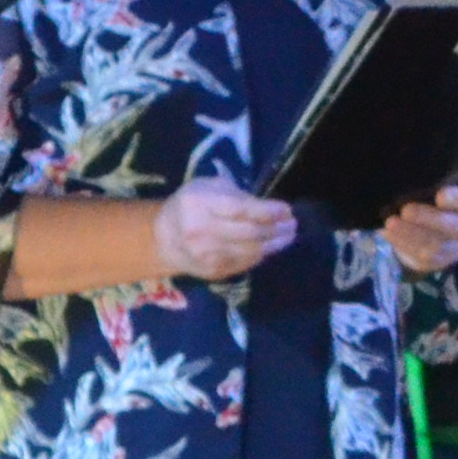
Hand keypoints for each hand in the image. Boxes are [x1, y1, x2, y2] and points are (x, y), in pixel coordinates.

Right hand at [151, 179, 297, 282]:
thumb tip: (268, 206)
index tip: (286, 209)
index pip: (240, 209)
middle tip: (293, 224)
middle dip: (276, 229)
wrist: (164, 238)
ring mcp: (206, 255)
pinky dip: (261, 254)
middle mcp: (201, 231)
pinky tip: (271, 246)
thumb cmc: (191, 205)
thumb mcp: (207, 186)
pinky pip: (245, 263)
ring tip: (288, 235)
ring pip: (250, 251)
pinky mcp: (212, 271)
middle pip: (249, 233)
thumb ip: (235, 193)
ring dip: (275, 244)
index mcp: (199, 203)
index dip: (267, 211)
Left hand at [378, 186, 457, 276]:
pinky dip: (403, 246)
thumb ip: (438, 183)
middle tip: (406, 210)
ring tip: (391, 224)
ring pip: (436, 248)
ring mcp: (457, 250)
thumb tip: (414, 175)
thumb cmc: (448, 199)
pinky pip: (422, 259)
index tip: (440, 195)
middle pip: (455, 228)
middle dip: (429, 219)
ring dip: (411, 235)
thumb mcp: (451, 185)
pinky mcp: (439, 263)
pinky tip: (388, 234)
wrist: (451, 228)